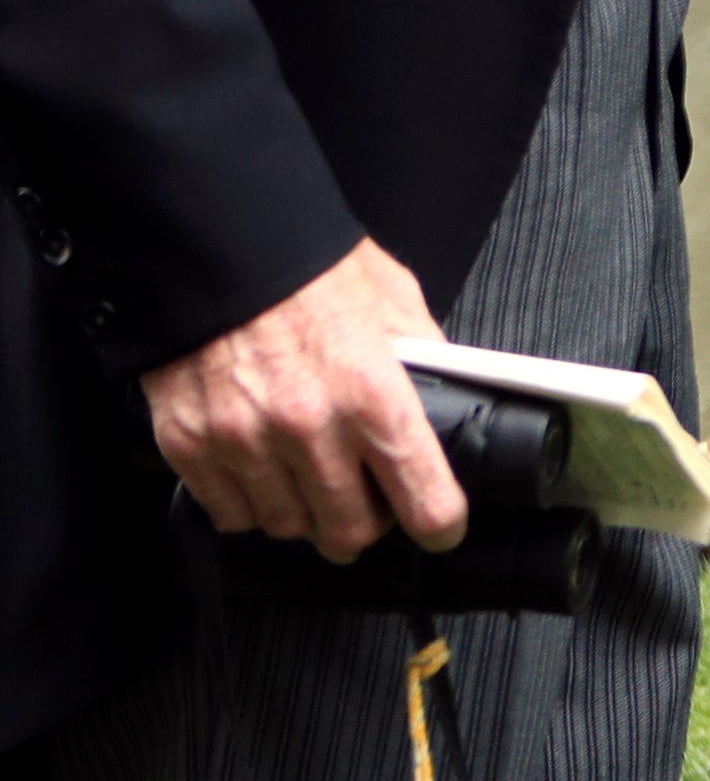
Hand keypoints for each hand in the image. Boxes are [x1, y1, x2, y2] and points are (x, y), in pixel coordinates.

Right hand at [140, 239, 464, 559]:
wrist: (219, 249)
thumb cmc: (311, 271)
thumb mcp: (393, 301)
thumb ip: (422, 358)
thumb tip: (445, 399)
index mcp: (373, 394)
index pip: (423, 495)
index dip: (439, 523)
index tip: (440, 528)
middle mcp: (310, 429)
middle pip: (349, 531)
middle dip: (365, 526)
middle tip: (367, 506)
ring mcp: (245, 443)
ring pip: (287, 527)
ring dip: (305, 515)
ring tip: (311, 484)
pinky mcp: (192, 447)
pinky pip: (230, 512)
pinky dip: (250, 504)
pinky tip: (263, 474)